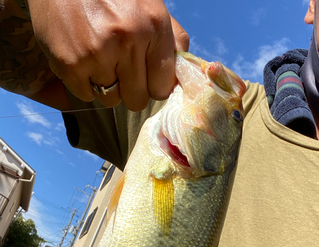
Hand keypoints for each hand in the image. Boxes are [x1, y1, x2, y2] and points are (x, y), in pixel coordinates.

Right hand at [27, 0, 189, 109]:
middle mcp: (128, 39)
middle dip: (131, 89)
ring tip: (99, 59)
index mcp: (153, 25)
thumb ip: (172, 39)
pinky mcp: (70, 63)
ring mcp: (98, 53)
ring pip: (112, 100)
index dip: (154, 86)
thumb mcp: (150, 5)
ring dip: (107, 86)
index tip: (146, 77)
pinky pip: (87, 96)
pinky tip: (82, 59)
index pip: (163, 87)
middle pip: (138, 100)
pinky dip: (84, 84)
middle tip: (120, 68)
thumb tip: (183, 75)